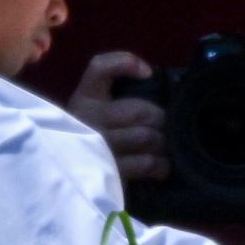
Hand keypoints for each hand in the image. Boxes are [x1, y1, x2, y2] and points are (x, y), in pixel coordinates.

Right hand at [67, 51, 168, 180]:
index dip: (125, 63)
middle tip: (169, 129)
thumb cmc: (98, 141)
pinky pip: (146, 163)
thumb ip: (122, 99)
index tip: (148, 73)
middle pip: (140, 112)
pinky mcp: (108, 170)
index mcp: (85, 98)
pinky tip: (161, 167)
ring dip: (165, 144)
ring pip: (147, 137)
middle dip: (162, 121)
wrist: (74, 180)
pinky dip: (161, 165)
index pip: (99, 68)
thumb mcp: (102, 113)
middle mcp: (87, 118)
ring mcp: (96, 145)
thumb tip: (157, 87)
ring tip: (166, 149)